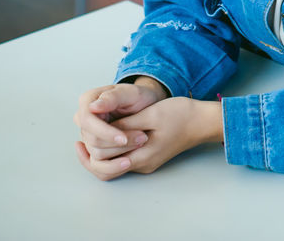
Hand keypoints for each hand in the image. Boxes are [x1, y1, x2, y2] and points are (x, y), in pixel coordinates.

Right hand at [73, 80, 163, 166]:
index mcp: (87, 101)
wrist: (146, 107)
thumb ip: (113, 97)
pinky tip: (126, 162)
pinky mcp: (95, 149)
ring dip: (120, 155)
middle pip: (92, 141)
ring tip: (140, 143)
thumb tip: (92, 107)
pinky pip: (97, 166)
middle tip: (142, 138)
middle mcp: (84, 119)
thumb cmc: (138, 97)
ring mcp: (88, 135)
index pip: (87, 122)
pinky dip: (113, 167)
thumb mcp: (131, 92)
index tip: (124, 138)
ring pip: (96, 156)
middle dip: (118, 144)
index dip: (105, 133)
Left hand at [76, 97, 223, 180]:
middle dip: (92, 152)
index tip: (82, 131)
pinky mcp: (148, 157)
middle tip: (80, 135)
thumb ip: (126, 124)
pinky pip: (122, 159)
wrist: (202, 121)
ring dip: (101, 151)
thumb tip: (103, 128)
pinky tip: (107, 134)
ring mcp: (145, 162)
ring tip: (89, 134)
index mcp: (142, 156)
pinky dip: (112, 149)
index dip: (92, 146)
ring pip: (113, 165)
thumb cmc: (181, 115)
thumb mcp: (151, 115)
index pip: (105, 162)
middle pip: (106, 168)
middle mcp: (142, 164)